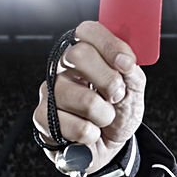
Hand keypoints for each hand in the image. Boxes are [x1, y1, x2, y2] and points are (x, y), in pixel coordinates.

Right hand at [32, 21, 146, 173]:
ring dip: (105, 115)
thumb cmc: (119, 112)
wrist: (110, 146)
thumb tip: (126, 62)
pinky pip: (74, 126)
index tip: (127, 64)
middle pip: (79, 54)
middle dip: (110, 80)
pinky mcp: (41, 118)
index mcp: (85, 56)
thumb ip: (132, 72)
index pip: (86, 31)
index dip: (109, 44)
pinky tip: (89, 133)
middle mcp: (62, 69)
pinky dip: (91, 134)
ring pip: (84, 98)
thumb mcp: (134, 90)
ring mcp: (49, 92)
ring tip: (103, 119)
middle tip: (117, 96)